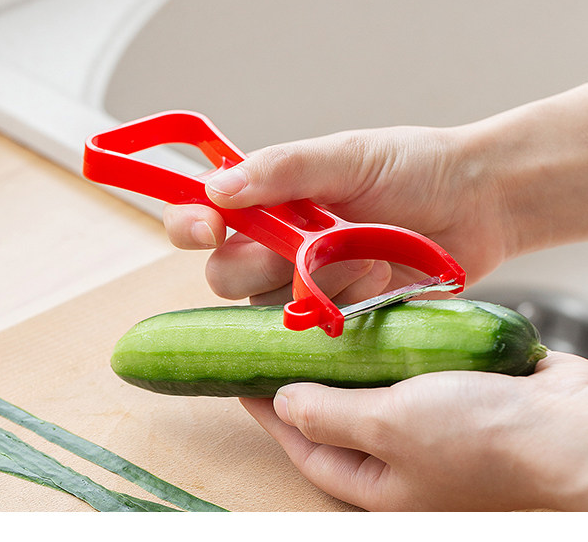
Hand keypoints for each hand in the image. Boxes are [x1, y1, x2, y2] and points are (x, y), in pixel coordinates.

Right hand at [165, 124, 505, 304]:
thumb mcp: (347, 156)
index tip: (211, 227)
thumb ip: (281, 168)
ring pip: (267, 309)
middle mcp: (275, 244)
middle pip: (224, 276)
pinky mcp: (334, 318)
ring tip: (369, 256)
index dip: (190, 224)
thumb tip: (217, 187)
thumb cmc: (413, 168)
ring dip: (316, 286)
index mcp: (268, 199)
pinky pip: (311, 330)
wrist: (477, 205)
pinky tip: (380, 283)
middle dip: (264, 265)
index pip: (201, 215)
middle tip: (312, 243)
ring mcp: (304, 285)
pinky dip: (344, 308)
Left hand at [240, 351, 587, 510]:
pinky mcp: (455, 391)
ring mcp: (429, 423)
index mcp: (378, 482)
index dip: (269, 411)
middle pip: (335, 415)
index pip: (304, 444)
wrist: (576, 428)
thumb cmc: (488, 442)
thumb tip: (283, 404)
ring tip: (319, 321)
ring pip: (372, 386)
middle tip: (280, 337)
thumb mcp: (391, 427)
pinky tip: (375, 316)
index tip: (244, 377)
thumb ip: (331, 416)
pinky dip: (391, 343)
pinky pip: (409, 367)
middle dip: (307, 377)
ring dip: (348, 356)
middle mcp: (401, 457)